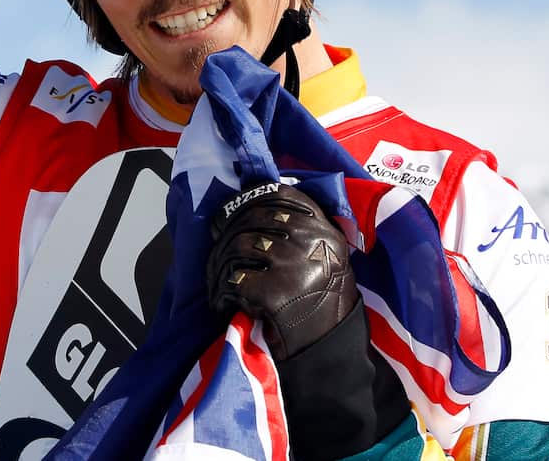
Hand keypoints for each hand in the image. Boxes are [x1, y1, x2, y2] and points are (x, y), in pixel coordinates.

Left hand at [206, 183, 359, 360]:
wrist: (331, 352)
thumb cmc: (322, 305)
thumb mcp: (325, 259)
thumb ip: (301, 232)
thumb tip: (251, 208)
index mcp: (323, 230)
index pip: (279, 196)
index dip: (246, 202)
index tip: (228, 216)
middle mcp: (311, 241)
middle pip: (251, 219)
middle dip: (225, 237)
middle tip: (217, 256)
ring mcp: (293, 265)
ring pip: (237, 247)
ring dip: (219, 267)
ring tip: (218, 283)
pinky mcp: (274, 293)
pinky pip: (231, 280)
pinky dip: (220, 293)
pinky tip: (223, 304)